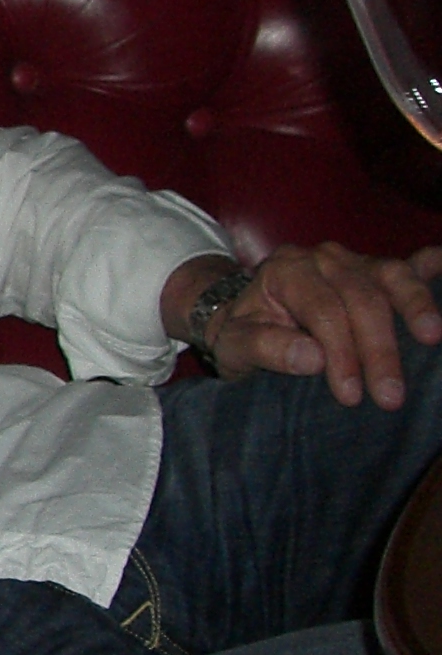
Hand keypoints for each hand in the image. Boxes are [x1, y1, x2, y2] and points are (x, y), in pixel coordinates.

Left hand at [169, 245, 441, 405]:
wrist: (240, 310)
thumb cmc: (240, 331)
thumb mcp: (233, 345)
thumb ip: (265, 348)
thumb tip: (312, 358)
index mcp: (285, 272)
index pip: (323, 311)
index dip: (340, 353)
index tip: (351, 395)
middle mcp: (323, 259)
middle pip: (361, 299)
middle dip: (379, 349)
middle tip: (390, 395)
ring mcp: (353, 260)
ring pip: (391, 277)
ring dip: (415, 307)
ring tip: (432, 339)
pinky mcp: (374, 269)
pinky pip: (407, 266)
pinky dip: (429, 271)